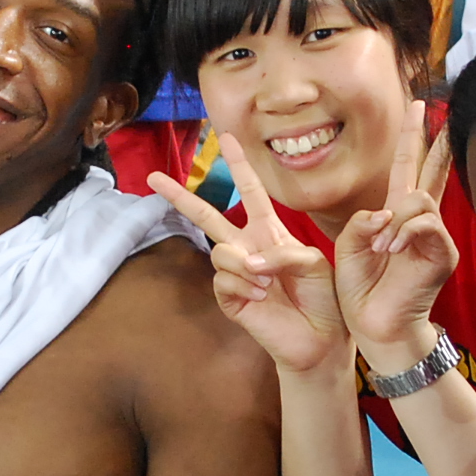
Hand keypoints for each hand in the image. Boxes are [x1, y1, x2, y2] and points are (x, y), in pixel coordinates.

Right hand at [147, 144, 349, 378]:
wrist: (320, 338)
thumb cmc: (323, 297)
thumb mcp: (314, 262)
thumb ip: (285, 252)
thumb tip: (251, 260)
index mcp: (269, 232)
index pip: (251, 191)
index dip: (239, 164)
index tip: (227, 137)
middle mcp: (247, 248)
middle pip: (206, 216)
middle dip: (179, 196)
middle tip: (152, 176)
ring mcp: (236, 273)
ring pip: (219, 252)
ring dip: (243, 264)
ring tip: (265, 282)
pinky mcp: (229, 297)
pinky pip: (222, 279)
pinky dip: (243, 284)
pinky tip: (260, 295)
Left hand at [340, 122, 458, 370]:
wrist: (375, 326)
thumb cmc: (361, 288)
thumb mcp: (349, 246)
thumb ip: (362, 221)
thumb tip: (385, 212)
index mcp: (396, 214)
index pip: (408, 167)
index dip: (413, 138)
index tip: (420, 108)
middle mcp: (419, 220)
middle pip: (431, 171)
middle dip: (434, 141)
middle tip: (439, 111)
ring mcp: (434, 237)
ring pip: (419, 199)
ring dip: (396, 218)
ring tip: (381, 246)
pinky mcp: (443, 254)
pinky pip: (426, 223)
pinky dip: (405, 232)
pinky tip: (393, 249)